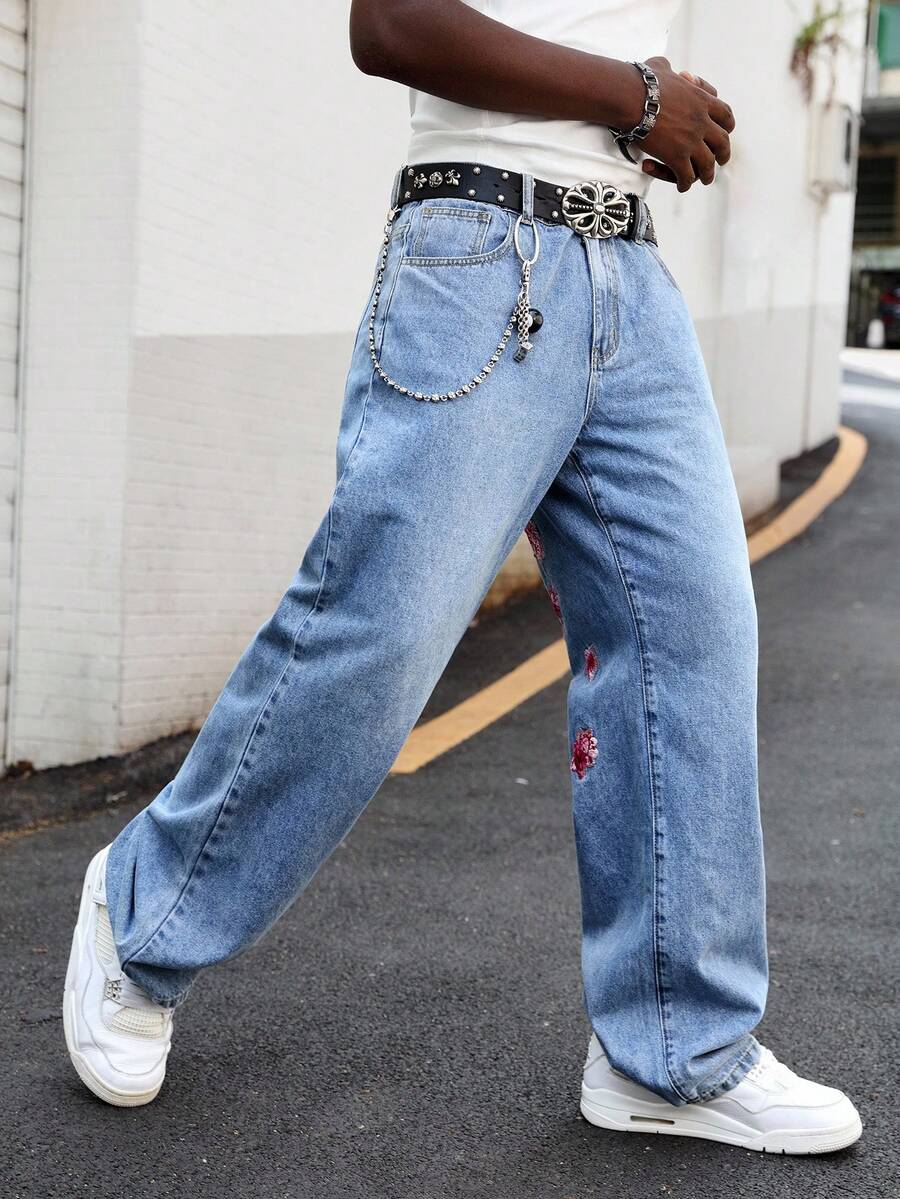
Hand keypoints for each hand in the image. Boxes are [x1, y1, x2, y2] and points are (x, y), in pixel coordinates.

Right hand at [637, 58, 734, 191]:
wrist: (632, 97)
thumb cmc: (642, 82)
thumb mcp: (661, 68)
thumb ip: (668, 70)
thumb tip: (664, 68)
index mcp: (702, 101)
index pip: (726, 116)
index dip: (727, 127)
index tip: (723, 133)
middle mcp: (701, 122)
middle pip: (723, 143)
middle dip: (723, 154)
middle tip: (720, 161)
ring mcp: (691, 141)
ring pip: (708, 164)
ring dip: (706, 174)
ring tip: (702, 180)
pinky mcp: (676, 156)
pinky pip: (686, 176)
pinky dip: (684, 183)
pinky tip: (681, 186)